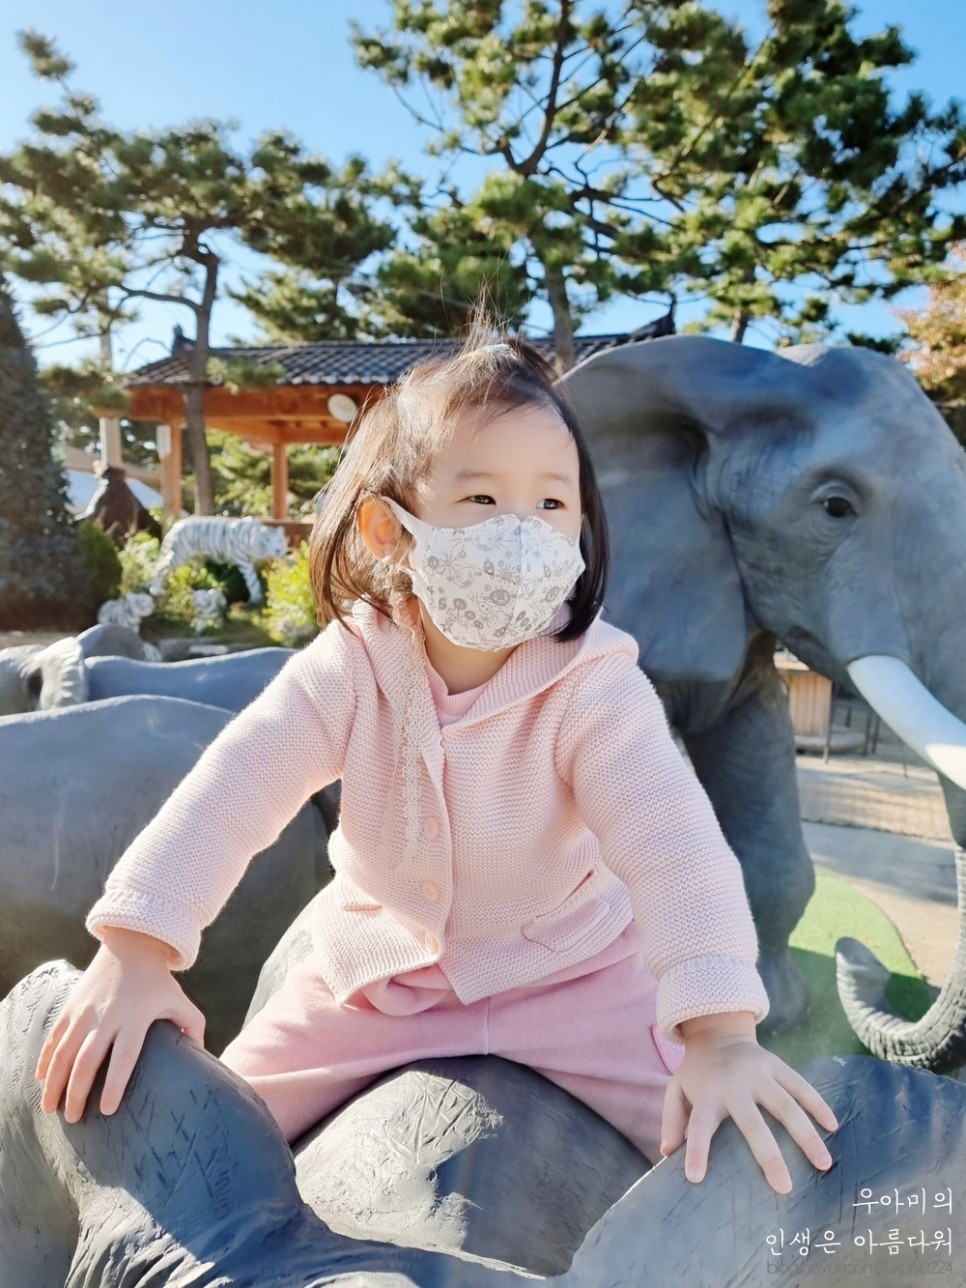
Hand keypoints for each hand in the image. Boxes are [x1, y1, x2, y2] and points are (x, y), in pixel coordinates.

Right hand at [35, 926, 204, 1122]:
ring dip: (54, 1082)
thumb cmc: (158, 980)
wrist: (130, 945)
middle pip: (87, 1060)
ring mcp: (85, 1011)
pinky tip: (40, 1079)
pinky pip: (54, 1037)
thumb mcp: (179, 999)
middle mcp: (106, 1016)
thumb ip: (193, 1026)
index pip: (124, 1056)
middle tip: (74, 1119)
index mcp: (135, 1017)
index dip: (115, 1084)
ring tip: (50, 1108)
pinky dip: (45, 1059)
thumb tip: (201, 1055)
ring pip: (64, 1052)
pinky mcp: (71, 1006)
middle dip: (77, 1093)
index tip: (107, 1110)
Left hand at [659, 1012, 837, 1193]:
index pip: (698, 1125)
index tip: (695, 1178)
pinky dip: (818, 1104)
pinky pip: (801, 1085)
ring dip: (806, 1135)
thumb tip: (667, 1154)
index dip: (696, 1150)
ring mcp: (759, 1073)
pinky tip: (833, 1126)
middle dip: (769, 1155)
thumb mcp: (676, 1089)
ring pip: (786, 1105)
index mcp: (708, 1094)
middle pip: (753, 1122)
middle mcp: (734, 1084)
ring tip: (823, 1164)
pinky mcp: (777, 1065)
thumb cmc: (698, 1073)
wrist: (717, 1033)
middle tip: (784, 1188)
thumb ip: (672, 1120)